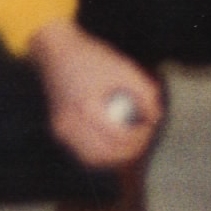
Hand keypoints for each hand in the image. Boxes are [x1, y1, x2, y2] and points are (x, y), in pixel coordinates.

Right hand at [26, 21, 161, 170]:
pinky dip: (100, 155)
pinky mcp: (59, 131)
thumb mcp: (123, 68)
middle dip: (130, 151)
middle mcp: (70, 123)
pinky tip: (114, 146)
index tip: (150, 125)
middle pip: (106, 153)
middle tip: (144, 138)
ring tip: (132, 146)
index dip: (140, 136)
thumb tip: (155, 116)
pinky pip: (82, 153)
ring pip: (93, 158)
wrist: (55, 52)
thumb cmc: (90, 57)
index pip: (118, 137)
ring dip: (115, 157)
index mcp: (86, 107)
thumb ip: (143, 92)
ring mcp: (62, 129)